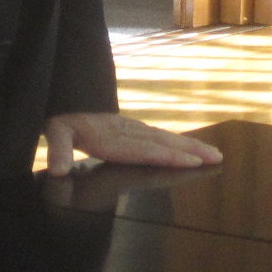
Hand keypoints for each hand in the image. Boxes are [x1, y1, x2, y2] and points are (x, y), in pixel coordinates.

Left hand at [43, 112, 224, 176]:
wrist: (67, 102)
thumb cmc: (62, 124)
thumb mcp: (55, 134)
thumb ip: (57, 151)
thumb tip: (59, 170)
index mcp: (112, 138)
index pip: (145, 149)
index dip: (168, 156)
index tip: (191, 162)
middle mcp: (128, 132)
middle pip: (163, 143)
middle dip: (191, 151)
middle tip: (217, 158)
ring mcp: (134, 129)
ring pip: (166, 139)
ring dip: (191, 146)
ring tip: (214, 154)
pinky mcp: (135, 129)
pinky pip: (161, 137)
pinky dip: (179, 143)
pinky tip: (192, 148)